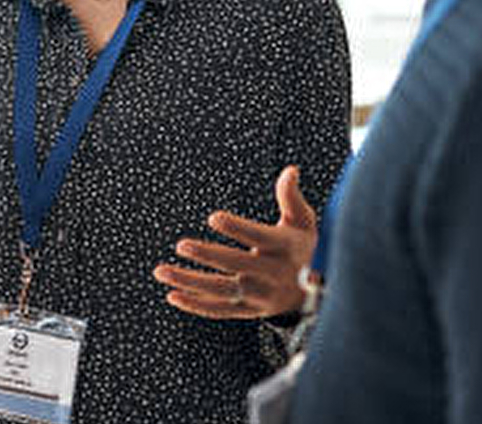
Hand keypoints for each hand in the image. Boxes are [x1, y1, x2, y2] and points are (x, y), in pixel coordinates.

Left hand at [152, 165, 317, 319]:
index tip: (214, 217)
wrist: (319, 294)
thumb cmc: (303, 248)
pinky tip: (173, 295)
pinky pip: (220, 310)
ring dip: (190, 282)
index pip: (258, 237)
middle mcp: (271, 274)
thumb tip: (290, 171)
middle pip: (236, 265)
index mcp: (283, 247)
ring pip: (222, 290)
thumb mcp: (303, 222)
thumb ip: (290, 197)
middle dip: (208, 255)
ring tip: (162, 270)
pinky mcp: (250, 311)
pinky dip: (196, 305)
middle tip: (182, 244)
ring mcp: (259, 296)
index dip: (237, 228)